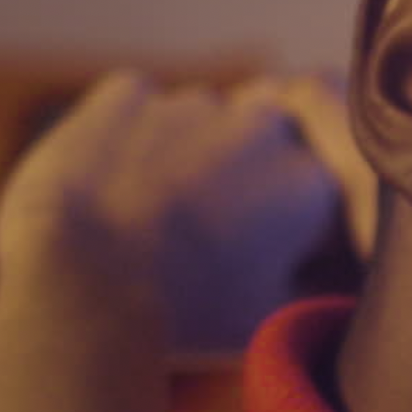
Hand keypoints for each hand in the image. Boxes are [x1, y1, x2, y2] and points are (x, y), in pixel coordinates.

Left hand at [0, 70, 369, 360]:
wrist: (76, 280)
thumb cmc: (183, 311)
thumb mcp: (274, 317)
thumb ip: (320, 283)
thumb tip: (335, 275)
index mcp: (310, 182)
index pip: (318, 198)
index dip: (292, 235)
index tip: (257, 266)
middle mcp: (263, 126)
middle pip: (266, 150)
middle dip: (245, 184)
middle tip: (204, 240)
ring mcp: (192, 102)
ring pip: (204, 125)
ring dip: (189, 157)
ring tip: (149, 220)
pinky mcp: (124, 93)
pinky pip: (139, 108)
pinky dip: (131, 138)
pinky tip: (110, 185)